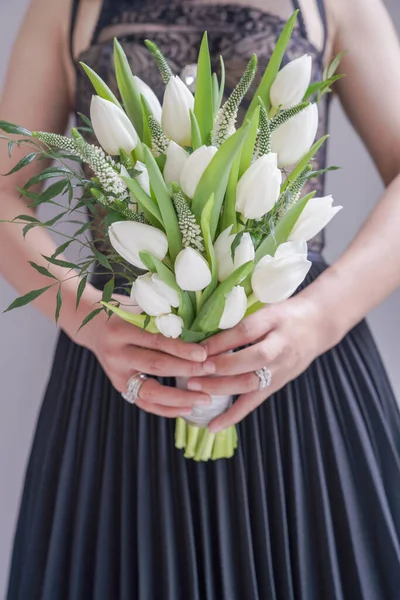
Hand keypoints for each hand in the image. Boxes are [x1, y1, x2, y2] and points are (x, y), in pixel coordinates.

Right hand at [81, 294, 213, 417]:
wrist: (91, 323)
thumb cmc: (124, 310)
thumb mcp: (139, 307)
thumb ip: (163, 317)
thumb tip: (202, 327)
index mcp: (121, 328)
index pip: (156, 341)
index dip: (181, 348)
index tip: (204, 354)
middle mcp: (116, 353)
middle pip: (155, 365)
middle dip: (186, 370)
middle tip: (211, 371)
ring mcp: (115, 373)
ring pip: (149, 391)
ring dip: (179, 397)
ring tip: (205, 399)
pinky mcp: (119, 386)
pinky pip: (144, 403)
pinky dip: (166, 408)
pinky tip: (187, 408)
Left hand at [187, 294, 334, 431]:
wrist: (317, 326)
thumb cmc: (284, 315)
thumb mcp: (264, 310)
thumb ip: (239, 320)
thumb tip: (203, 334)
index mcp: (274, 322)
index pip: (245, 332)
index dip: (221, 341)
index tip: (198, 348)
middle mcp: (280, 348)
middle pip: (251, 360)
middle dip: (221, 367)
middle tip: (194, 370)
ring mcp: (280, 369)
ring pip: (251, 383)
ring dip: (221, 388)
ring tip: (195, 388)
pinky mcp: (277, 385)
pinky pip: (254, 402)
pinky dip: (233, 415)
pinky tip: (213, 426)